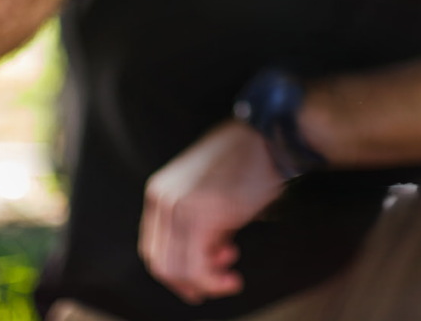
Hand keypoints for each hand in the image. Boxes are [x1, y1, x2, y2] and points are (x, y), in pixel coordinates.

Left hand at [139, 120, 284, 303]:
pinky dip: (214, 282)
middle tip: (218, 281)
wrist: (267, 137)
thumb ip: (199, 221)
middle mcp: (161, 198)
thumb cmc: (244, 160)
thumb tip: (209, 256)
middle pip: (162, 263)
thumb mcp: (208, 189)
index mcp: (159, 191)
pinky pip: (197, 268)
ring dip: (206, 284)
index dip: (175, 273)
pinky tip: (233, 278)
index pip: (153, 248)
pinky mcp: (200, 216)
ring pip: (177, 270)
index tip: (200, 280)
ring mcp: (178, 207)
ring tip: (230, 276)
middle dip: (189, 282)